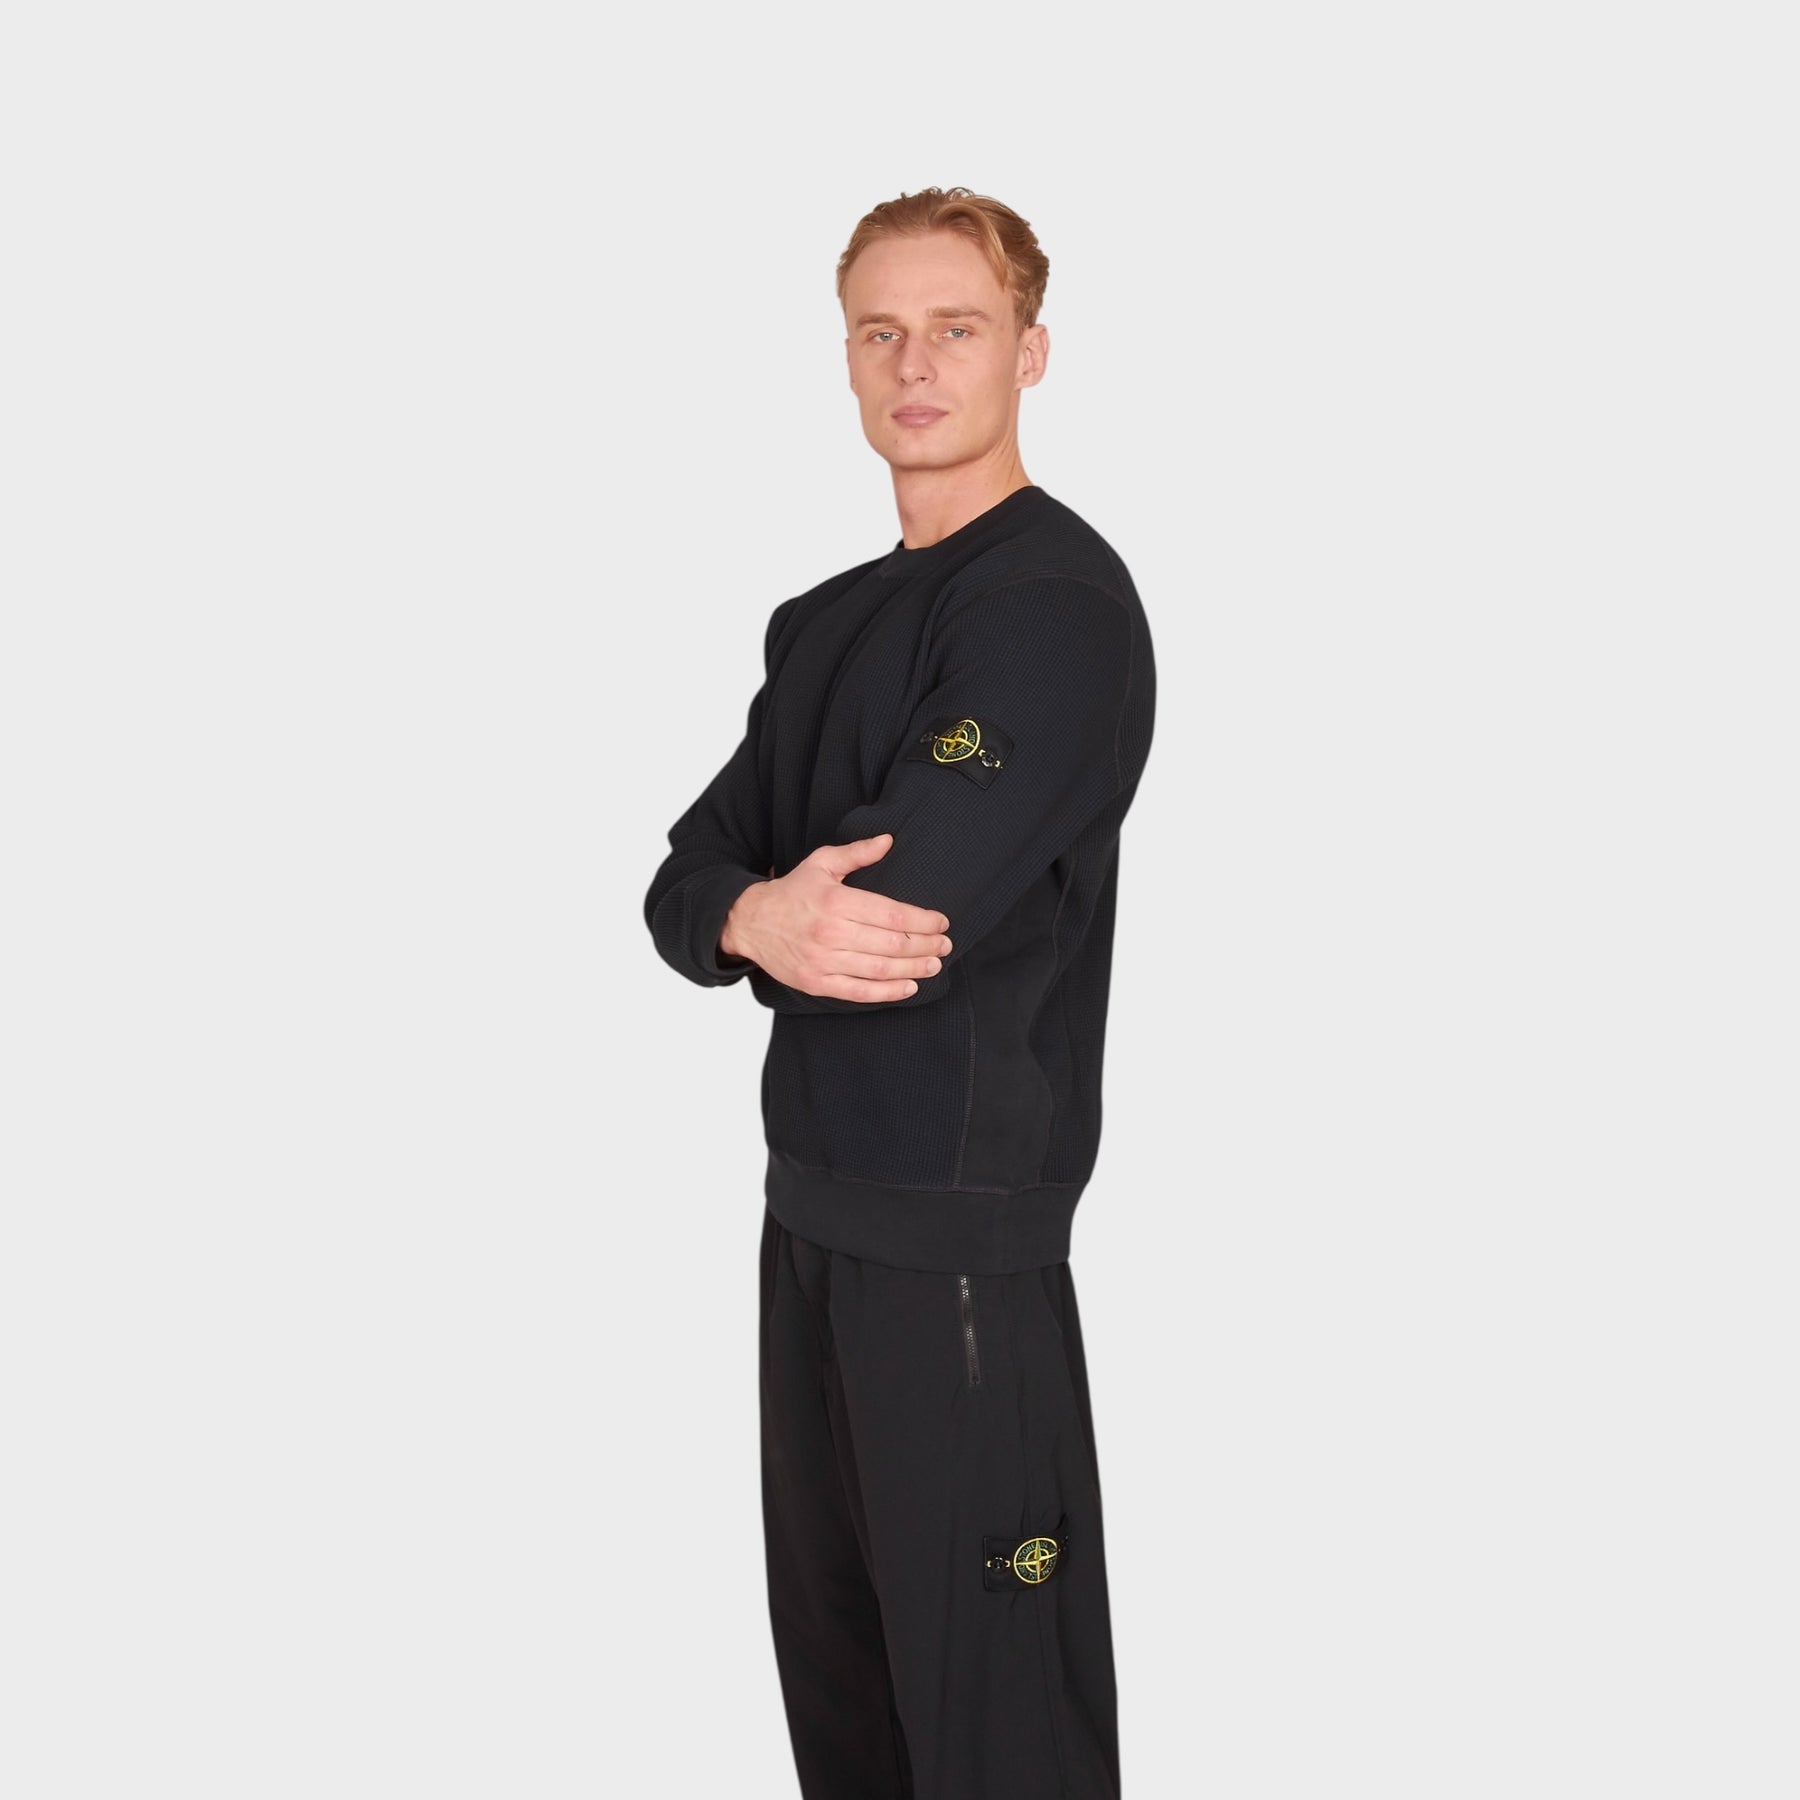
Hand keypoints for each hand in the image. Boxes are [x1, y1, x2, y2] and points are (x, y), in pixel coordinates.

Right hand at [720, 834, 952, 1001]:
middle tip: (945, 945)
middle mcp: (831, 933)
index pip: (892, 915)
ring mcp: (823, 961)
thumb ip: (857, 853)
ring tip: (934, 964)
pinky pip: (859, 992)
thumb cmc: (792, 892)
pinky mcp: (817, 983)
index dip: (923, 921)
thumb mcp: (821, 863)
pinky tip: (908, 987)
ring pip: (880, 970)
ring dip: (913, 969)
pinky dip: (888, 992)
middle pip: (891, 944)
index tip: (942, 922)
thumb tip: (889, 840)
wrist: (750, 922)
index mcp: (836, 902)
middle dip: (925, 945)